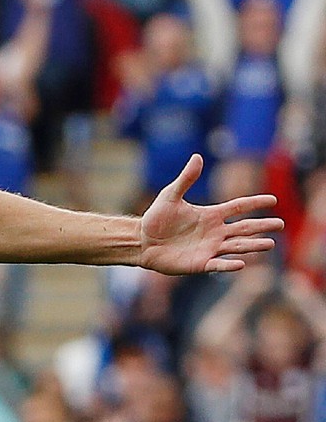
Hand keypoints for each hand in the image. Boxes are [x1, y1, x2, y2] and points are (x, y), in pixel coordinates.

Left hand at [139, 155, 282, 273]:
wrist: (142, 240)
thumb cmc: (156, 218)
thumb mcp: (170, 195)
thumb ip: (186, 178)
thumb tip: (197, 156)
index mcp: (210, 215)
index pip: (238, 207)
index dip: (254, 203)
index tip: (273, 200)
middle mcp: (215, 232)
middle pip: (243, 228)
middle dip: (261, 226)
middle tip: (281, 225)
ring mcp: (209, 248)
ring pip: (236, 246)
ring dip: (252, 245)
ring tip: (270, 243)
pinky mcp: (200, 263)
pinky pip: (218, 264)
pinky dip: (229, 264)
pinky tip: (242, 263)